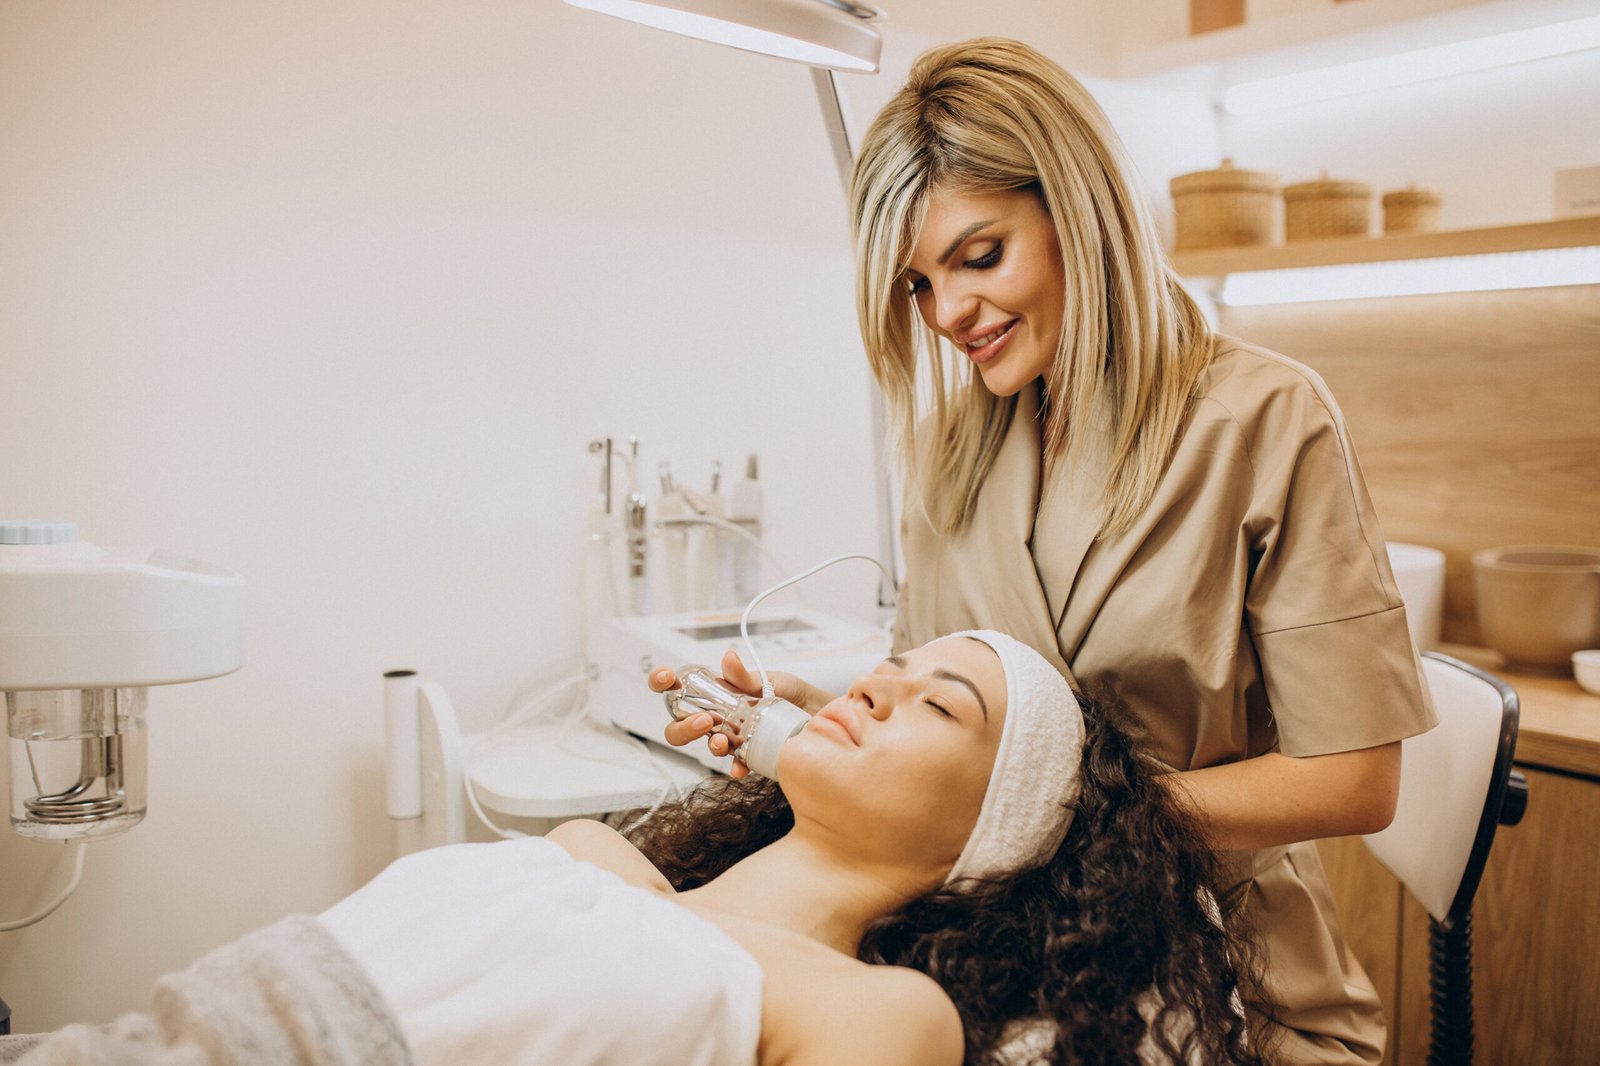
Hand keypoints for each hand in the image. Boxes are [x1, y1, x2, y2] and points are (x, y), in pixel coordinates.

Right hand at [651, 649, 835, 779]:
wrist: (827, 722)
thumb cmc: (798, 698)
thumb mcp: (775, 681)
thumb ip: (747, 676)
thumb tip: (728, 658)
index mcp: (719, 692)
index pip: (680, 687)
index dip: (663, 682)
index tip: (666, 679)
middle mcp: (720, 716)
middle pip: (679, 723)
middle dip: (683, 724)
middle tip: (706, 720)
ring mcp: (732, 739)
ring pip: (703, 745)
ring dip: (709, 744)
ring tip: (725, 741)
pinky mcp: (748, 758)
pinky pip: (733, 766)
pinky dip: (735, 767)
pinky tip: (742, 767)